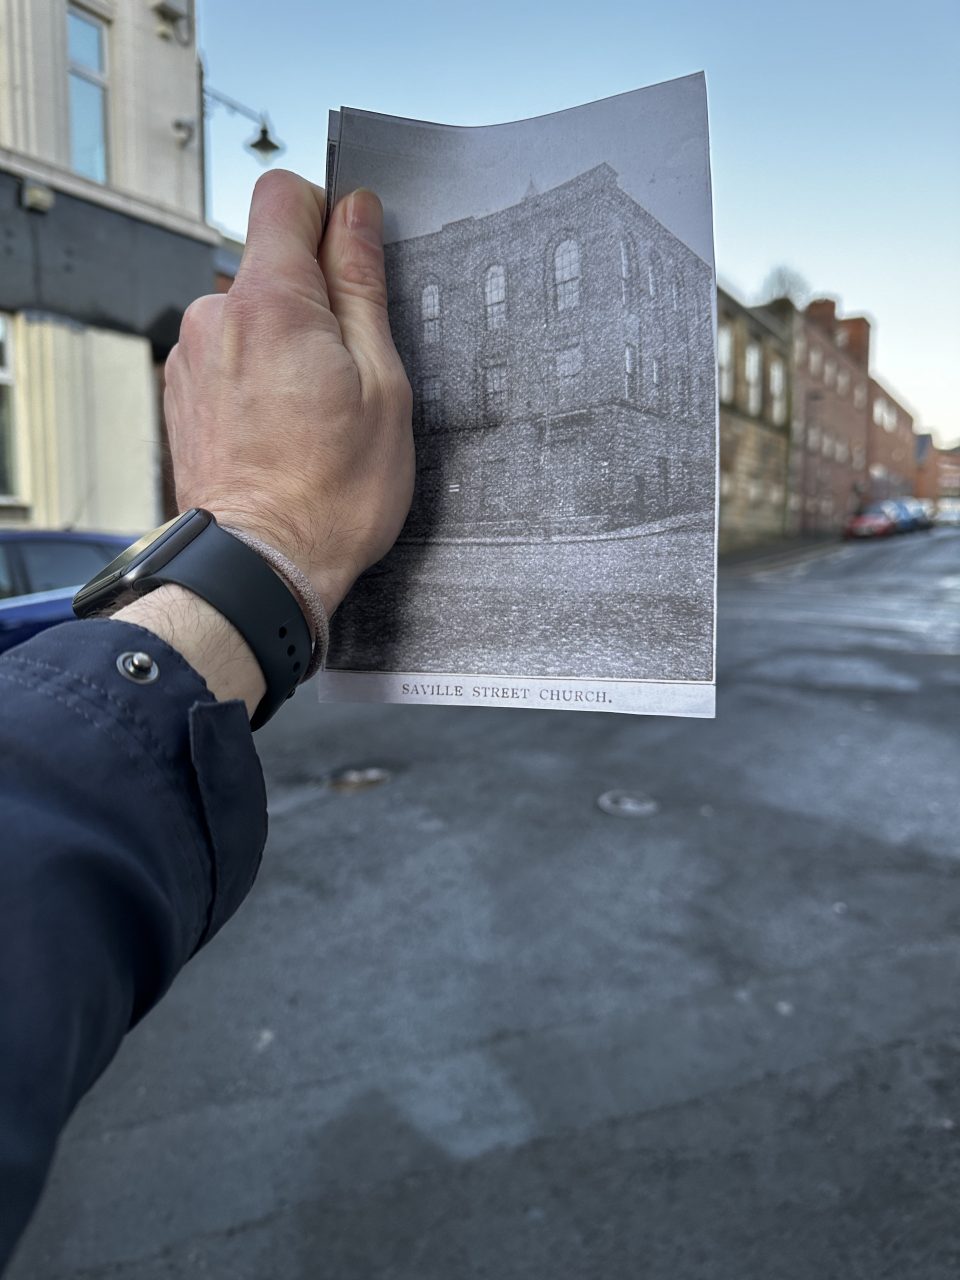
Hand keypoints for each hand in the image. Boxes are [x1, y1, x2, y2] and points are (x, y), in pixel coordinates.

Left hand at [163, 170, 413, 617]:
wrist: (263, 567)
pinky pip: (230, 354)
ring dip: (287, 342)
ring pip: (251, 313)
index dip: (329, 215)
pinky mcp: (183, 392)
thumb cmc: (331, 494)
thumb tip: (357, 217)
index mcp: (270, 301)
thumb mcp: (382, 383)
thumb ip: (362, 287)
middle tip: (351, 368)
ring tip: (317, 411)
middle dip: (316, 297)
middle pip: (271, 261)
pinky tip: (284, 427)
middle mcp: (216, 316)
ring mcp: (192, 356)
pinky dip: (259, 374)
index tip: (355, 258)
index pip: (285, 196)